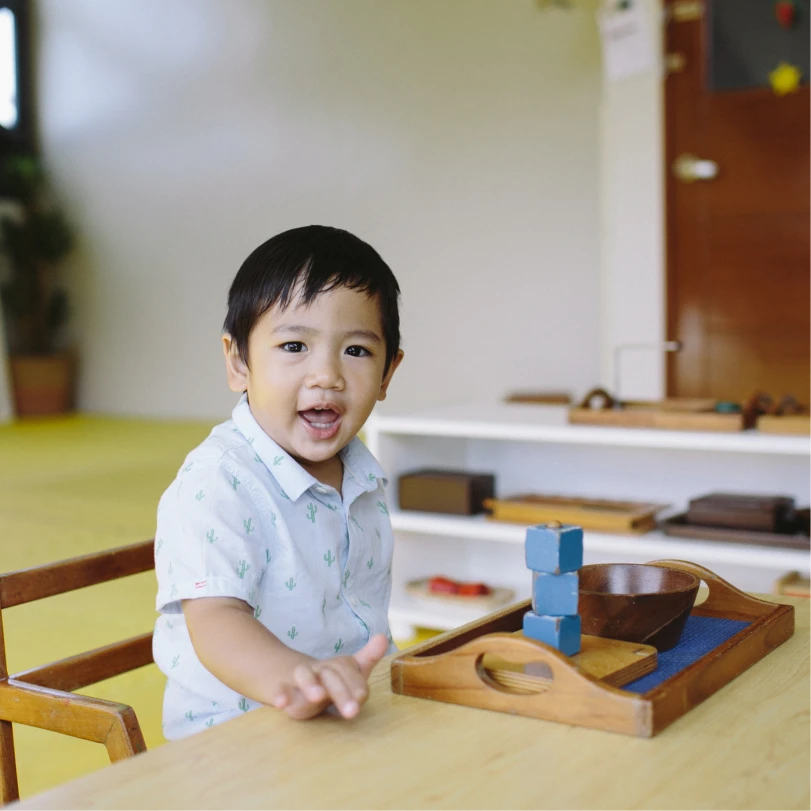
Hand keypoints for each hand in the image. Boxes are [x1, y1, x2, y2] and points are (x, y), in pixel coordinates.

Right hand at [272, 633, 388, 720]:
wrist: (288, 677)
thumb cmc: (327, 679)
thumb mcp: (348, 671)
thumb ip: (367, 658)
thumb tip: (383, 637)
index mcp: (337, 666)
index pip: (349, 671)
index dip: (355, 684)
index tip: (361, 697)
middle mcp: (320, 669)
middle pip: (331, 677)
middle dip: (341, 693)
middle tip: (352, 711)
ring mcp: (300, 678)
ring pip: (305, 677)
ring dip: (311, 686)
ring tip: (318, 697)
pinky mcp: (283, 690)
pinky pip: (281, 690)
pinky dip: (281, 695)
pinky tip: (281, 702)